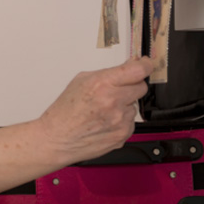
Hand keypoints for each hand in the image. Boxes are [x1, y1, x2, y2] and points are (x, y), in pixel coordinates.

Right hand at [37, 57, 152, 163]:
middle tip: (116, 91)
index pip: (138, 70)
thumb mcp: (81, 82)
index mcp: (102, 84)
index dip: (145, 65)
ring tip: (103, 112)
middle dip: (132, 86)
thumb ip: (108, 73)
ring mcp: (120, 120)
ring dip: (123, 106)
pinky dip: (121, 121)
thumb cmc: (64, 112)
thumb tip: (129, 65)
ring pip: (134, 106)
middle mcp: (113, 101)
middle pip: (141, 87)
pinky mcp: (123, 134)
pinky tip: (104, 123)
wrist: (57, 138)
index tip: (146, 64)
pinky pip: (130, 122)